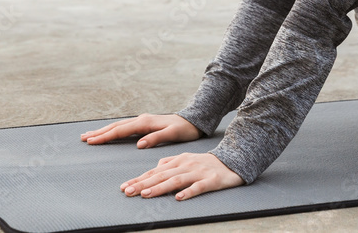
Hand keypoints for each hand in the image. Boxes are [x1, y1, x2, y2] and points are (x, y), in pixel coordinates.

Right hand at [79, 113, 200, 147]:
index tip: (92, 141)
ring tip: (90, 135)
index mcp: (145, 123)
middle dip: (99, 132)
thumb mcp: (172, 134)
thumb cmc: (183, 129)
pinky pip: (124, 127)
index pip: (121, 130)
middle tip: (83, 138)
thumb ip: (156, 138)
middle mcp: (141, 120)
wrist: (192, 121)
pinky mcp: (144, 124)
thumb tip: (139, 143)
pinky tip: (108, 133)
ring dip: (104, 131)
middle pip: (116, 127)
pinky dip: (113, 130)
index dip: (105, 136)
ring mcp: (142, 121)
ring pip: (118, 126)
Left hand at [119, 151, 244, 200]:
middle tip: (128, 192)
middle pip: (161, 175)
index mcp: (178, 160)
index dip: (139, 178)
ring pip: (176, 180)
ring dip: (159, 187)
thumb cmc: (206, 163)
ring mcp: (198, 172)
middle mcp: (186, 165)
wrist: (232, 161)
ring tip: (145, 194)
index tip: (124, 187)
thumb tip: (155, 169)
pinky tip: (179, 198)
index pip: (155, 171)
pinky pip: (199, 187)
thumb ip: (170, 163)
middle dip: (143, 183)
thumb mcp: (186, 159)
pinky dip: (188, 192)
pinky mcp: (211, 180)